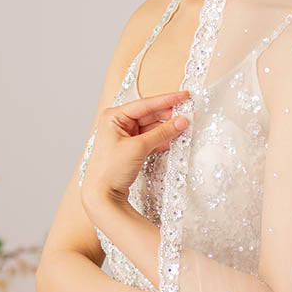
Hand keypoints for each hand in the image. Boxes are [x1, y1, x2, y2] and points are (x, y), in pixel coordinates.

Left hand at [80, 90, 191, 219]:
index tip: (185, 96)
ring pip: (151, 128)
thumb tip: (182, 120)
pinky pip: (150, 139)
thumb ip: (162, 132)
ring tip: (186, 127)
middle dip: (169, 116)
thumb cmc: (111, 169)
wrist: (101, 196)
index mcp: (114, 116)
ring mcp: (124, 136)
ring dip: (167, 129)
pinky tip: (175, 139)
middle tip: (190, 114)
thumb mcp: (139, 147)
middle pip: (149, 115)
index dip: (167, 100)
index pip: (145, 104)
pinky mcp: (130, 148)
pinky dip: (162, 139)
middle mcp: (118, 123)